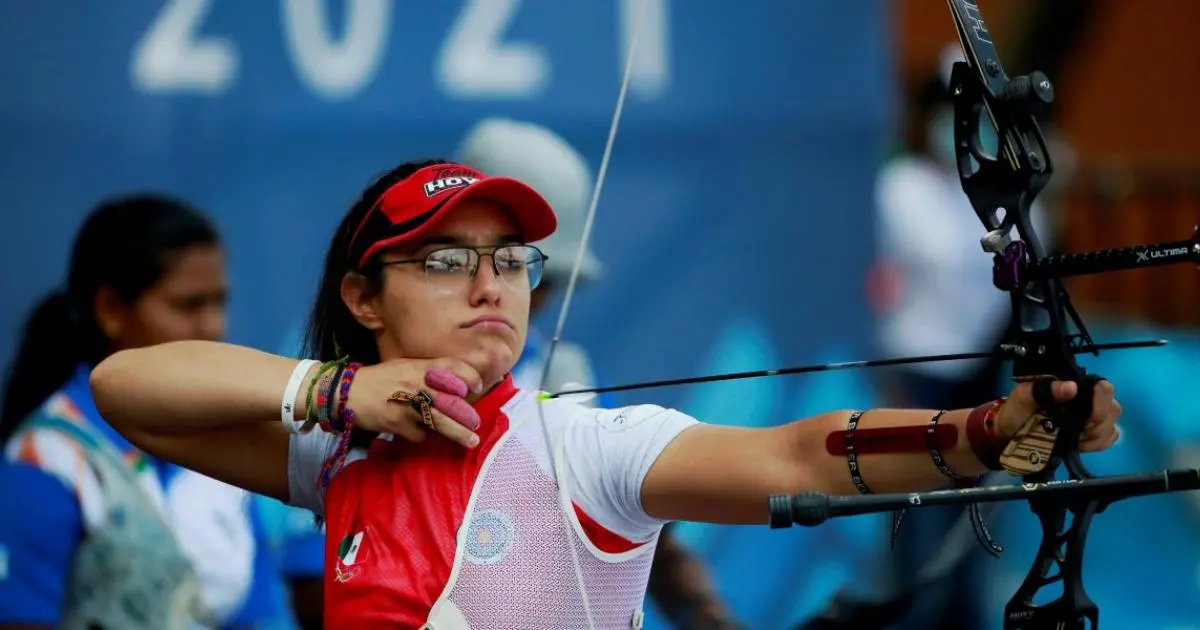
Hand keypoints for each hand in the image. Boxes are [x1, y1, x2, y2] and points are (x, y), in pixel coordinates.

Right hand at [344, 358, 483, 447]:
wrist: (345, 392)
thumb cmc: (379, 379)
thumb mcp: (404, 366)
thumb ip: (427, 372)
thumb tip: (456, 386)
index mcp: (418, 366)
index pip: (451, 366)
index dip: (468, 376)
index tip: (479, 386)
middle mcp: (415, 383)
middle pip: (450, 400)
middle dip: (467, 414)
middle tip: (477, 423)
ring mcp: (406, 404)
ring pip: (440, 420)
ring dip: (458, 432)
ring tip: (471, 440)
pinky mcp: (397, 423)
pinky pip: (419, 434)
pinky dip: (421, 435)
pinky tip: (418, 432)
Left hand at [998, 379, 1121, 451]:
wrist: (1007, 435)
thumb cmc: (1015, 412)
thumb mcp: (1023, 397)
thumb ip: (1044, 389)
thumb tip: (1071, 387)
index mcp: (1071, 385)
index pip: (1102, 387)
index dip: (1101, 402)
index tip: (1089, 419)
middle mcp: (1085, 399)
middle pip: (1112, 408)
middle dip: (1099, 424)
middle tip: (1078, 432)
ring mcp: (1089, 418)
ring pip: (1111, 425)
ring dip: (1096, 436)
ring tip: (1075, 439)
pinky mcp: (1089, 435)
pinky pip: (1107, 439)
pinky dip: (1096, 445)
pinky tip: (1080, 445)